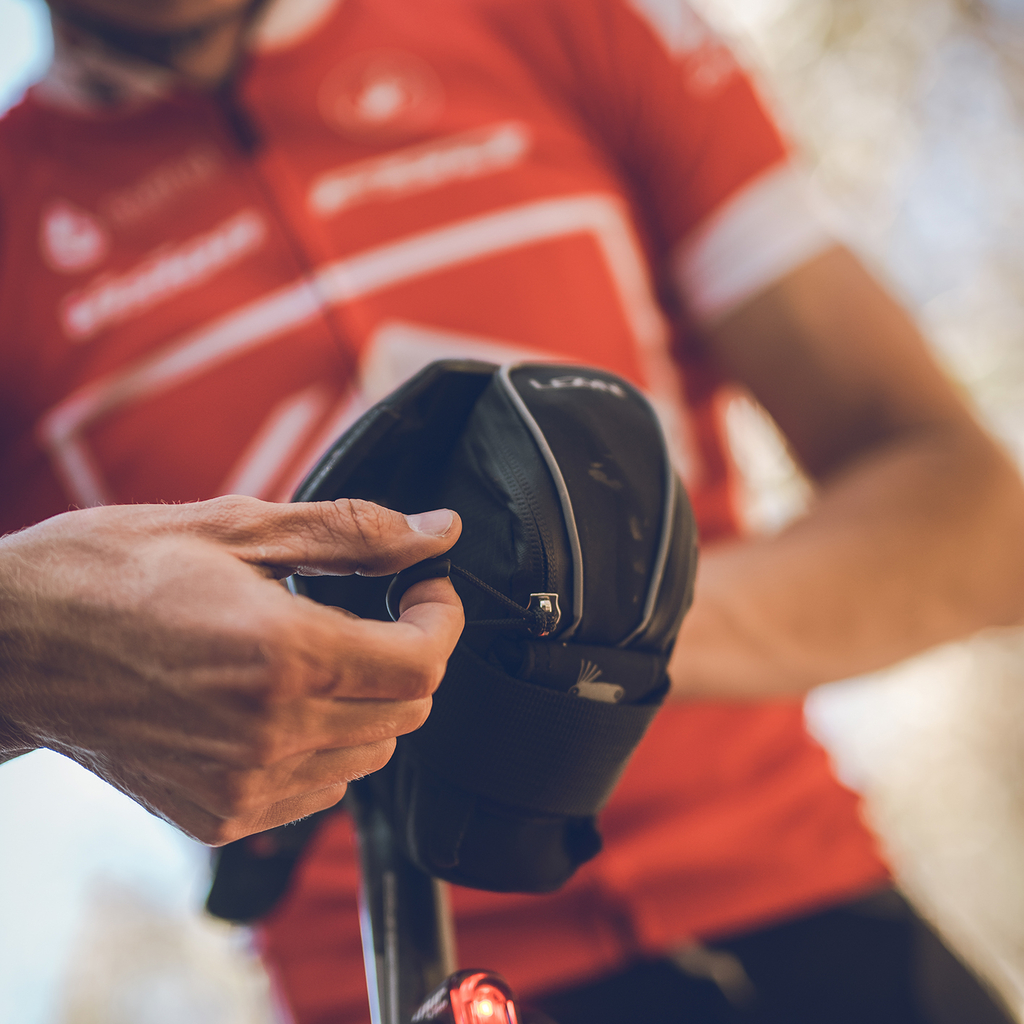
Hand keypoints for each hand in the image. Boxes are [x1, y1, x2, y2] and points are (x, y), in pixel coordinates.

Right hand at [0, 496, 463, 843]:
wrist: (14, 644)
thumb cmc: (113, 570)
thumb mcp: (238, 526)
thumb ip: (354, 534)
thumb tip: (438, 533)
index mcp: (283, 654)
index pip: (424, 662)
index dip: (442, 617)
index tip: (426, 587)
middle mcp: (272, 733)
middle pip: (408, 711)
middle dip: (411, 653)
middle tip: (377, 609)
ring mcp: (246, 784)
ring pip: (371, 753)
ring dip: (370, 700)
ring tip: (320, 651)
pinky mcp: (220, 814)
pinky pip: (321, 789)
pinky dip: (327, 743)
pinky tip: (285, 701)